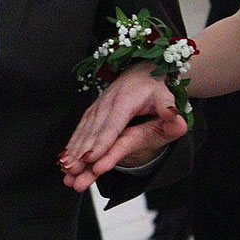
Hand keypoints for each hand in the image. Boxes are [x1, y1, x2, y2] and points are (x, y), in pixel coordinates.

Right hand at [57, 62, 188, 190]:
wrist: (139, 71)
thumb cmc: (154, 87)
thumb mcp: (166, 96)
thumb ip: (169, 108)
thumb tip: (175, 118)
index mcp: (123, 103)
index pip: (111, 127)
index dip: (100, 143)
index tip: (91, 158)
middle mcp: (105, 106)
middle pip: (92, 132)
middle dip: (81, 151)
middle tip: (71, 169)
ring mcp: (96, 108)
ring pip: (83, 131)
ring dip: (72, 149)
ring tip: (65, 166)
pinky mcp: (92, 112)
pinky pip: (80, 129)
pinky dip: (71, 142)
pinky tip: (64, 156)